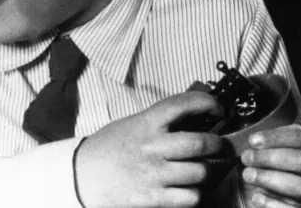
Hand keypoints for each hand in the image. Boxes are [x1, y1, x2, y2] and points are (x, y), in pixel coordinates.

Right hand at [75, 91, 225, 207]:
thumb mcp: (129, 125)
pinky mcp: (153, 197)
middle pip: (200, 142)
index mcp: (145, 124)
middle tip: (220, 146)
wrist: (80, 175)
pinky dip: (195, 194)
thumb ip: (157, 122)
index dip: (207, 103)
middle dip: (218, 144)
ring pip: (200, 172)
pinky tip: (188, 189)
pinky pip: (190, 197)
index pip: (182, 104)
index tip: (218, 109)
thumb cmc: (106, 149)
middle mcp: (151, 146)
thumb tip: (192, 119)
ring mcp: (153, 173)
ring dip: (208, 172)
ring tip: (203, 170)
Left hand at [239, 124, 300, 206]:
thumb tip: (238, 141)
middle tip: (246, 158)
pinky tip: (257, 197)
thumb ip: (258, 147)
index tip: (253, 141)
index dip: (276, 137)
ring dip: (270, 178)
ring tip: (248, 176)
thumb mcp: (261, 158)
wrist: (266, 203)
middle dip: (270, 157)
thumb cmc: (263, 175)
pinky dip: (272, 202)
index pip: (300, 137)